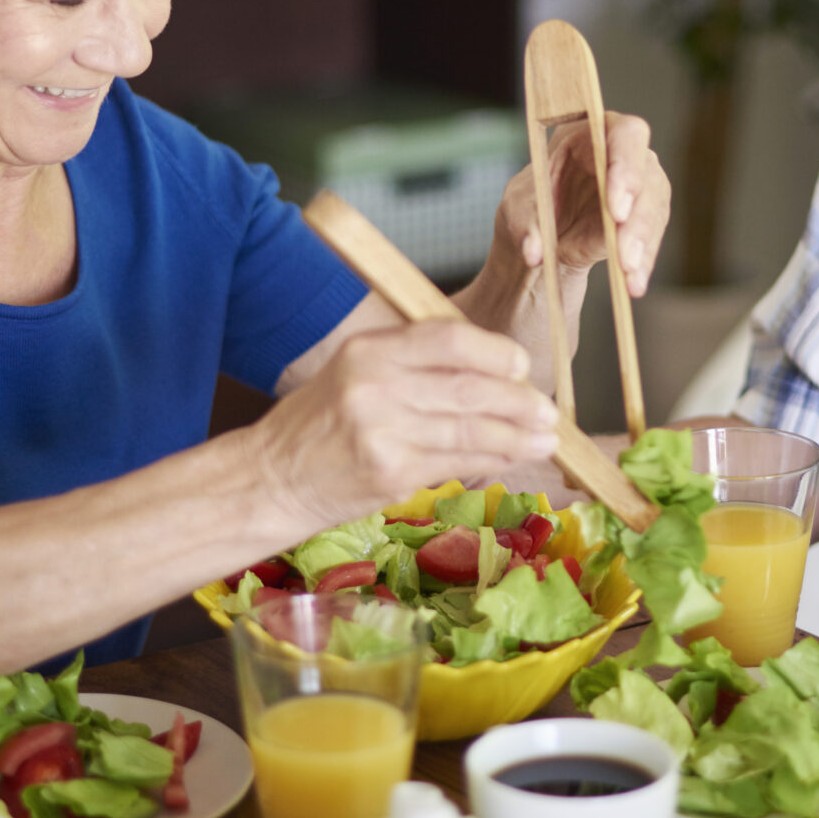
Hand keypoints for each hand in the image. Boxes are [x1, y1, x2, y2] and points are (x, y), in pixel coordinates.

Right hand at [255, 319, 560, 532]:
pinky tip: (512, 459)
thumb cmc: (318, 424)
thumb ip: (413, 363)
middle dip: (519, 401)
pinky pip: (458, 463)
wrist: (272, 478)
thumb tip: (492, 370)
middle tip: (547, 411)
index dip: (496, 352)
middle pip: (470, 387)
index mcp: (369, 350)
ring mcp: (383, 433)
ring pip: (472, 429)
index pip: (449, 338)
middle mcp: (376, 386)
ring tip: (545, 439)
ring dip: (517, 437)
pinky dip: (493, 461)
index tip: (521, 366)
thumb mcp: (354, 370)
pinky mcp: (391, 474)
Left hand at [496, 111, 669, 295]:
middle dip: (638, 215)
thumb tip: (533, 252)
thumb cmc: (531, 205)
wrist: (543, 235)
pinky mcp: (644, 218)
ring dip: (642, 244)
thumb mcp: (516, 209)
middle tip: (624, 251)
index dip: (626, 165)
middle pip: (647, 173)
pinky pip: (650, 239)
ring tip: (629, 275)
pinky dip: (642, 263)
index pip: (622, 134)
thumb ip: (524, 225)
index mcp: (591, 133)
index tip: (616, 206)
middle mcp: (623, 154)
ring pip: (654, 209)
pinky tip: (634, 284)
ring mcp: (640, 186)